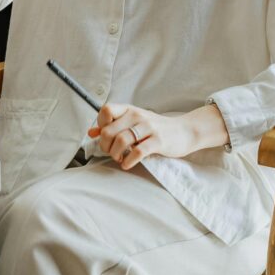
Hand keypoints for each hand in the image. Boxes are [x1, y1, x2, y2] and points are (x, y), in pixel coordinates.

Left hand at [87, 101, 228, 170]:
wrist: (183, 131)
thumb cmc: (155, 128)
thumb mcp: (133, 122)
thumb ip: (113, 126)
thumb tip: (91, 132)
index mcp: (129, 109)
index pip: (105, 111)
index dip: (100, 124)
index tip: (105, 136)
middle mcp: (137, 115)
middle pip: (110, 130)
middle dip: (105, 145)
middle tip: (110, 152)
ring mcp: (148, 127)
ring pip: (121, 140)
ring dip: (115, 154)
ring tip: (118, 159)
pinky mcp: (158, 141)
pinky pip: (138, 152)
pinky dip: (128, 161)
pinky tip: (127, 164)